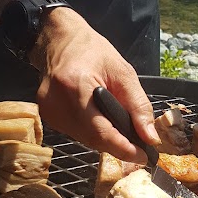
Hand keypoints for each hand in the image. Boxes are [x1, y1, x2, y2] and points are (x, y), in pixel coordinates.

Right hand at [29, 8, 159, 163]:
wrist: (60, 40)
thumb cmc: (92, 51)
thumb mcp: (124, 73)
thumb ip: (139, 106)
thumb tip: (150, 137)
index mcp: (76, 86)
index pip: (100, 131)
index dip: (123, 149)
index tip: (143, 157)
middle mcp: (57, 102)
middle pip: (93, 139)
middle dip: (118, 145)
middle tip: (139, 145)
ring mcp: (49, 111)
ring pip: (85, 140)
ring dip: (106, 138)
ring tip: (119, 125)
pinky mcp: (47, 115)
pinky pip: (76, 134)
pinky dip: (93, 131)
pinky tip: (99, 118)